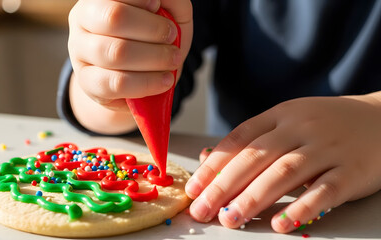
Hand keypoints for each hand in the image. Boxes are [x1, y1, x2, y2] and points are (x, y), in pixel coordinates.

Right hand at [68, 0, 191, 109]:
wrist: (142, 76)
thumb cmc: (153, 38)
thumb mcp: (169, 13)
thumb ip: (169, 1)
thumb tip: (159, 0)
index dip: (140, 0)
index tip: (157, 7)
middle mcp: (82, 19)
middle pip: (114, 18)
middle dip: (153, 29)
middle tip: (172, 37)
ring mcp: (80, 51)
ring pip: (116, 53)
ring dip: (154, 58)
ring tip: (173, 60)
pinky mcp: (86, 82)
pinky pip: (116, 83)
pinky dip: (147, 83)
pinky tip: (164, 81)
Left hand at [186, 93, 380, 232]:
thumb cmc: (325, 125)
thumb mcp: (289, 121)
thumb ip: (253, 139)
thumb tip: (209, 158)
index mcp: (281, 115)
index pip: (239, 139)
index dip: (214, 165)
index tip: (194, 189)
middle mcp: (301, 128)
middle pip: (256, 158)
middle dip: (224, 186)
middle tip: (202, 210)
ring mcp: (328, 148)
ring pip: (285, 173)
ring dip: (254, 198)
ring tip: (230, 220)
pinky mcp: (353, 171)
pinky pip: (325, 190)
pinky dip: (302, 208)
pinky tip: (281, 224)